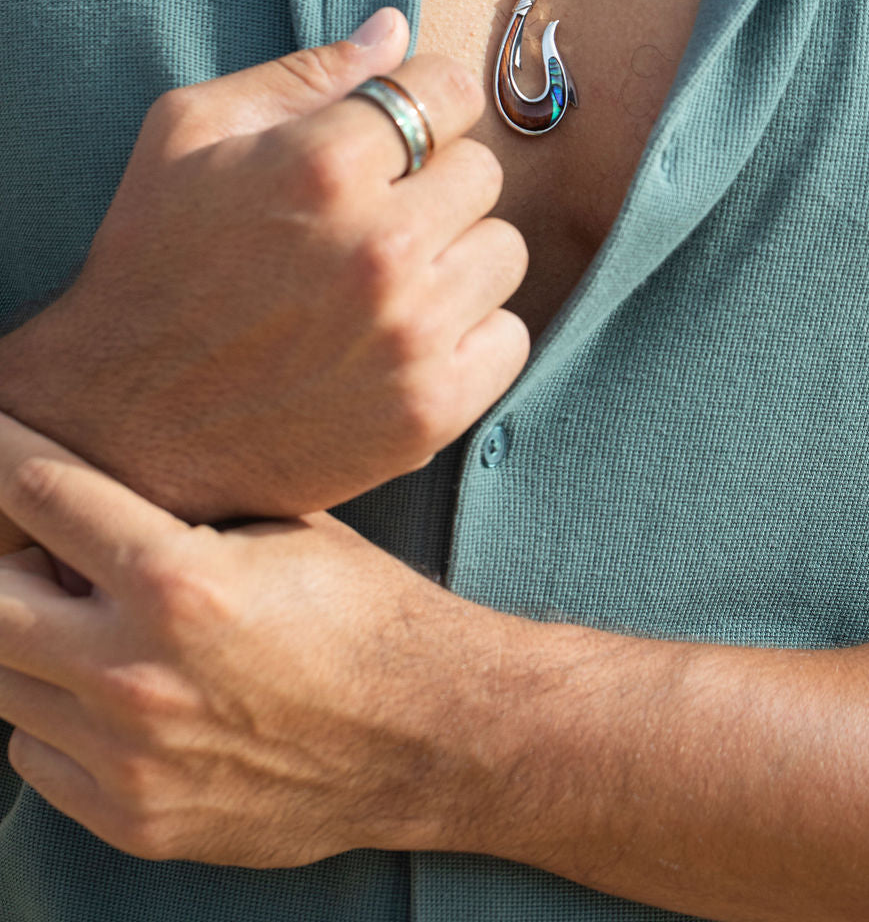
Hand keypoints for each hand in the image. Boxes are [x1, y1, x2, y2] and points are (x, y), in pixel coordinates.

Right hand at [0, 9, 529, 521]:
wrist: (118, 425)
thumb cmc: (149, 262)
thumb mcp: (189, 135)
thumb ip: (306, 73)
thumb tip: (397, 26)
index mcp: (322, 164)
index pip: (451, 90)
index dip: (425, 106)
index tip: (399, 138)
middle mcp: (379, 247)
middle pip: (484, 172)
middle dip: (435, 183)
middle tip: (379, 216)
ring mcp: (409, 335)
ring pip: (504, 252)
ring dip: (457, 258)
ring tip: (391, 280)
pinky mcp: (428, 411)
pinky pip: (510, 339)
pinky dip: (469, 336)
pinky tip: (407, 339)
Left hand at [0, 413, 501, 866]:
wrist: (427, 733)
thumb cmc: (362, 614)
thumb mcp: (278, 527)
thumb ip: (174, 509)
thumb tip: (82, 494)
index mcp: (178, 582)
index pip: (40, 494)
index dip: (0, 448)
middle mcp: (136, 673)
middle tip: (32, 542)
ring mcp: (129, 756)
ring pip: (2, 683)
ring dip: (25, 636)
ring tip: (81, 613)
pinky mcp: (134, 818)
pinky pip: (34, 755)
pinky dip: (49, 712)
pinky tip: (104, 686)